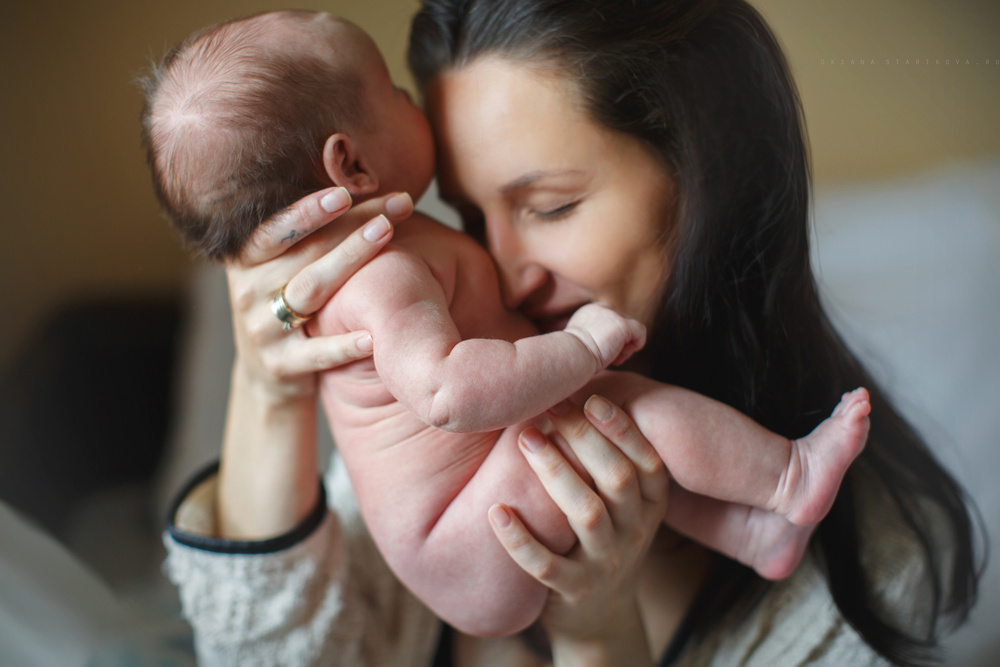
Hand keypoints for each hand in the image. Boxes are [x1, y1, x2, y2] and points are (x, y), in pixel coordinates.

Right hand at [225, 187, 413, 397]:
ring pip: (310, 290)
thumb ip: (310, 235)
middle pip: (305, 253)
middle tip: (391, 213)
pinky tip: (374, 335)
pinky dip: (344, 344)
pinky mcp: (280, 365)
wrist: (269, 375)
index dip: (309, 210)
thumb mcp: (285, 268)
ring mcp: (262, 328)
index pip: (279, 227)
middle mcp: (249, 289)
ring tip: (386, 239)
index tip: (346, 193)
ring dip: (350, 263)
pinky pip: (315, 352)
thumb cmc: (290, 305)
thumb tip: (359, 180)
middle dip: (350, 229)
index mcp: (248, 258)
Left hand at [488, 395, 667, 665]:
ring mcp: (607, 563)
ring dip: (555, 472)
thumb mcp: (622, 502)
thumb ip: (608, 457)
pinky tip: (496, 511)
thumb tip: (575, 385)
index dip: (621, 428)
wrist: (602, 618)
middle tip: (546, 407)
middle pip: (618, 479)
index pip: (648, 460)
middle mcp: (635, 532)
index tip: (590, 396)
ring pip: (587, 514)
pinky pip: (546, 565)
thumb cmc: (603, 538)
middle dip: (583, 438)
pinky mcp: (575, 590)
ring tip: (526, 438)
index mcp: (650, 505)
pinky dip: (520, 539)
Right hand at [564, 304, 646, 368]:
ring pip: (633, 330)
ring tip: (613, 359)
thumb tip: (611, 344)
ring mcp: (613, 314)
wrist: (569, 356)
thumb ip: (596, 335)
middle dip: (621, 343)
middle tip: (611, 359)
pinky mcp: (622, 324)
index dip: (612, 339)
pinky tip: (619, 357)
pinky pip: (641, 333)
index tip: (603, 353)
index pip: (612, 321)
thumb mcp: (583, 341)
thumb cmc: (572, 357)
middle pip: (624, 324)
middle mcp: (602, 308)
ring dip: (626, 347)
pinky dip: (635, 347)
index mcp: (590, 311)